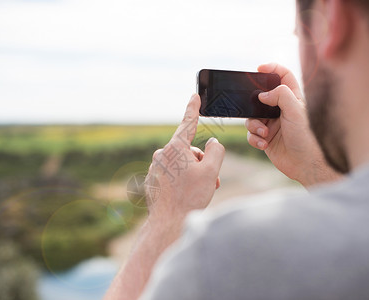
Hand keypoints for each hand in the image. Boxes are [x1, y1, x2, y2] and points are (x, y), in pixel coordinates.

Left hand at [145, 94, 224, 221]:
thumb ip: (216, 151)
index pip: (188, 123)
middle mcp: (162, 154)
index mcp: (175, 148)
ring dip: (193, 173)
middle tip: (211, 180)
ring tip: (200, 190)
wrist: (168, 223)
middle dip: (202, 162)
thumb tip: (213, 144)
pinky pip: (171, 174)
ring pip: (181, 164)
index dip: (193, 109)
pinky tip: (185, 195)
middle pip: (189, 151)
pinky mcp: (152, 180)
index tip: (194, 96)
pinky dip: (181, 181)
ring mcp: (155, 168)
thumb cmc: (191, 197)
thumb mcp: (211, 171)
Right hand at [245, 63, 340, 186]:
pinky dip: (254, 138)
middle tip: (253, 104)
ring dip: (254, 126)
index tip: (259, 68)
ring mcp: (272, 124)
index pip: (283, 76)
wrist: (305, 165)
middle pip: (261, 97)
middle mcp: (281, 110)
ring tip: (264, 133)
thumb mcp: (295, 111)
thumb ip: (280, 95)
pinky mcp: (265, 138)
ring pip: (252, 117)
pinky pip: (251, 134)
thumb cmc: (307, 137)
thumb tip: (262, 95)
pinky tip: (264, 144)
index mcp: (293, 99)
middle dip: (254, 102)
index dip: (272, 69)